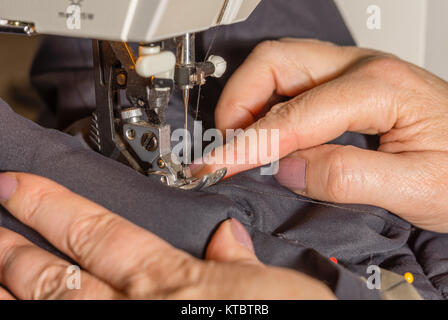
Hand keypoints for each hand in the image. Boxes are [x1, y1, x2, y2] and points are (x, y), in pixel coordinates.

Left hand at [0, 172, 333, 299]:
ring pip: (47, 308)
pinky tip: (18, 305)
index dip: (50, 204)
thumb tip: (228, 235)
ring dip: (9, 285)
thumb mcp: (272, 289)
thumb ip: (242, 261)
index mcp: (171, 282)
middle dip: (12, 246)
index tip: (17, 184)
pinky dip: (35, 315)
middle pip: (55, 273)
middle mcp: (135, 312)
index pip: (96, 230)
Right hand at [194, 39, 447, 232]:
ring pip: (278, 65)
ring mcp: (354, 71)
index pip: (294, 116)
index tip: (219, 166)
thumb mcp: (417, 187)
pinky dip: (266, 104)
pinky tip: (267, 132)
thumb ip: (347, 177)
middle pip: (275, 61)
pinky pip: (292, 82)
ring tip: (241, 139)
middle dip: (238, 101)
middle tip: (226, 144)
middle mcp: (362, 67)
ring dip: (249, 99)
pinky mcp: (347, 84)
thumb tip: (286, 169)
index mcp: (380, 87)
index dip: (249, 144)